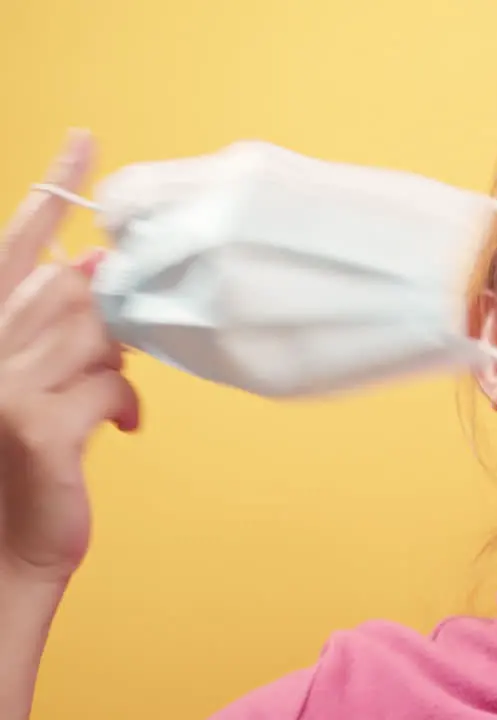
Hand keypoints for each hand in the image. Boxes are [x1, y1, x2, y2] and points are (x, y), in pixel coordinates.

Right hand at [0, 130, 139, 586]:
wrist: (6, 552)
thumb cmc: (28, 467)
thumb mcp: (37, 385)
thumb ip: (57, 329)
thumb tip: (98, 275)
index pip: (15, 244)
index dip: (51, 193)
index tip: (85, 141)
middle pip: (72, 289)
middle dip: (109, 316)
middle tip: (113, 354)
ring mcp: (3, 384)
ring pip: (99, 333)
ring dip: (117, 366)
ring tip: (101, 404)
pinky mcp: (35, 423)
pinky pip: (113, 385)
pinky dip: (127, 406)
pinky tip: (118, 431)